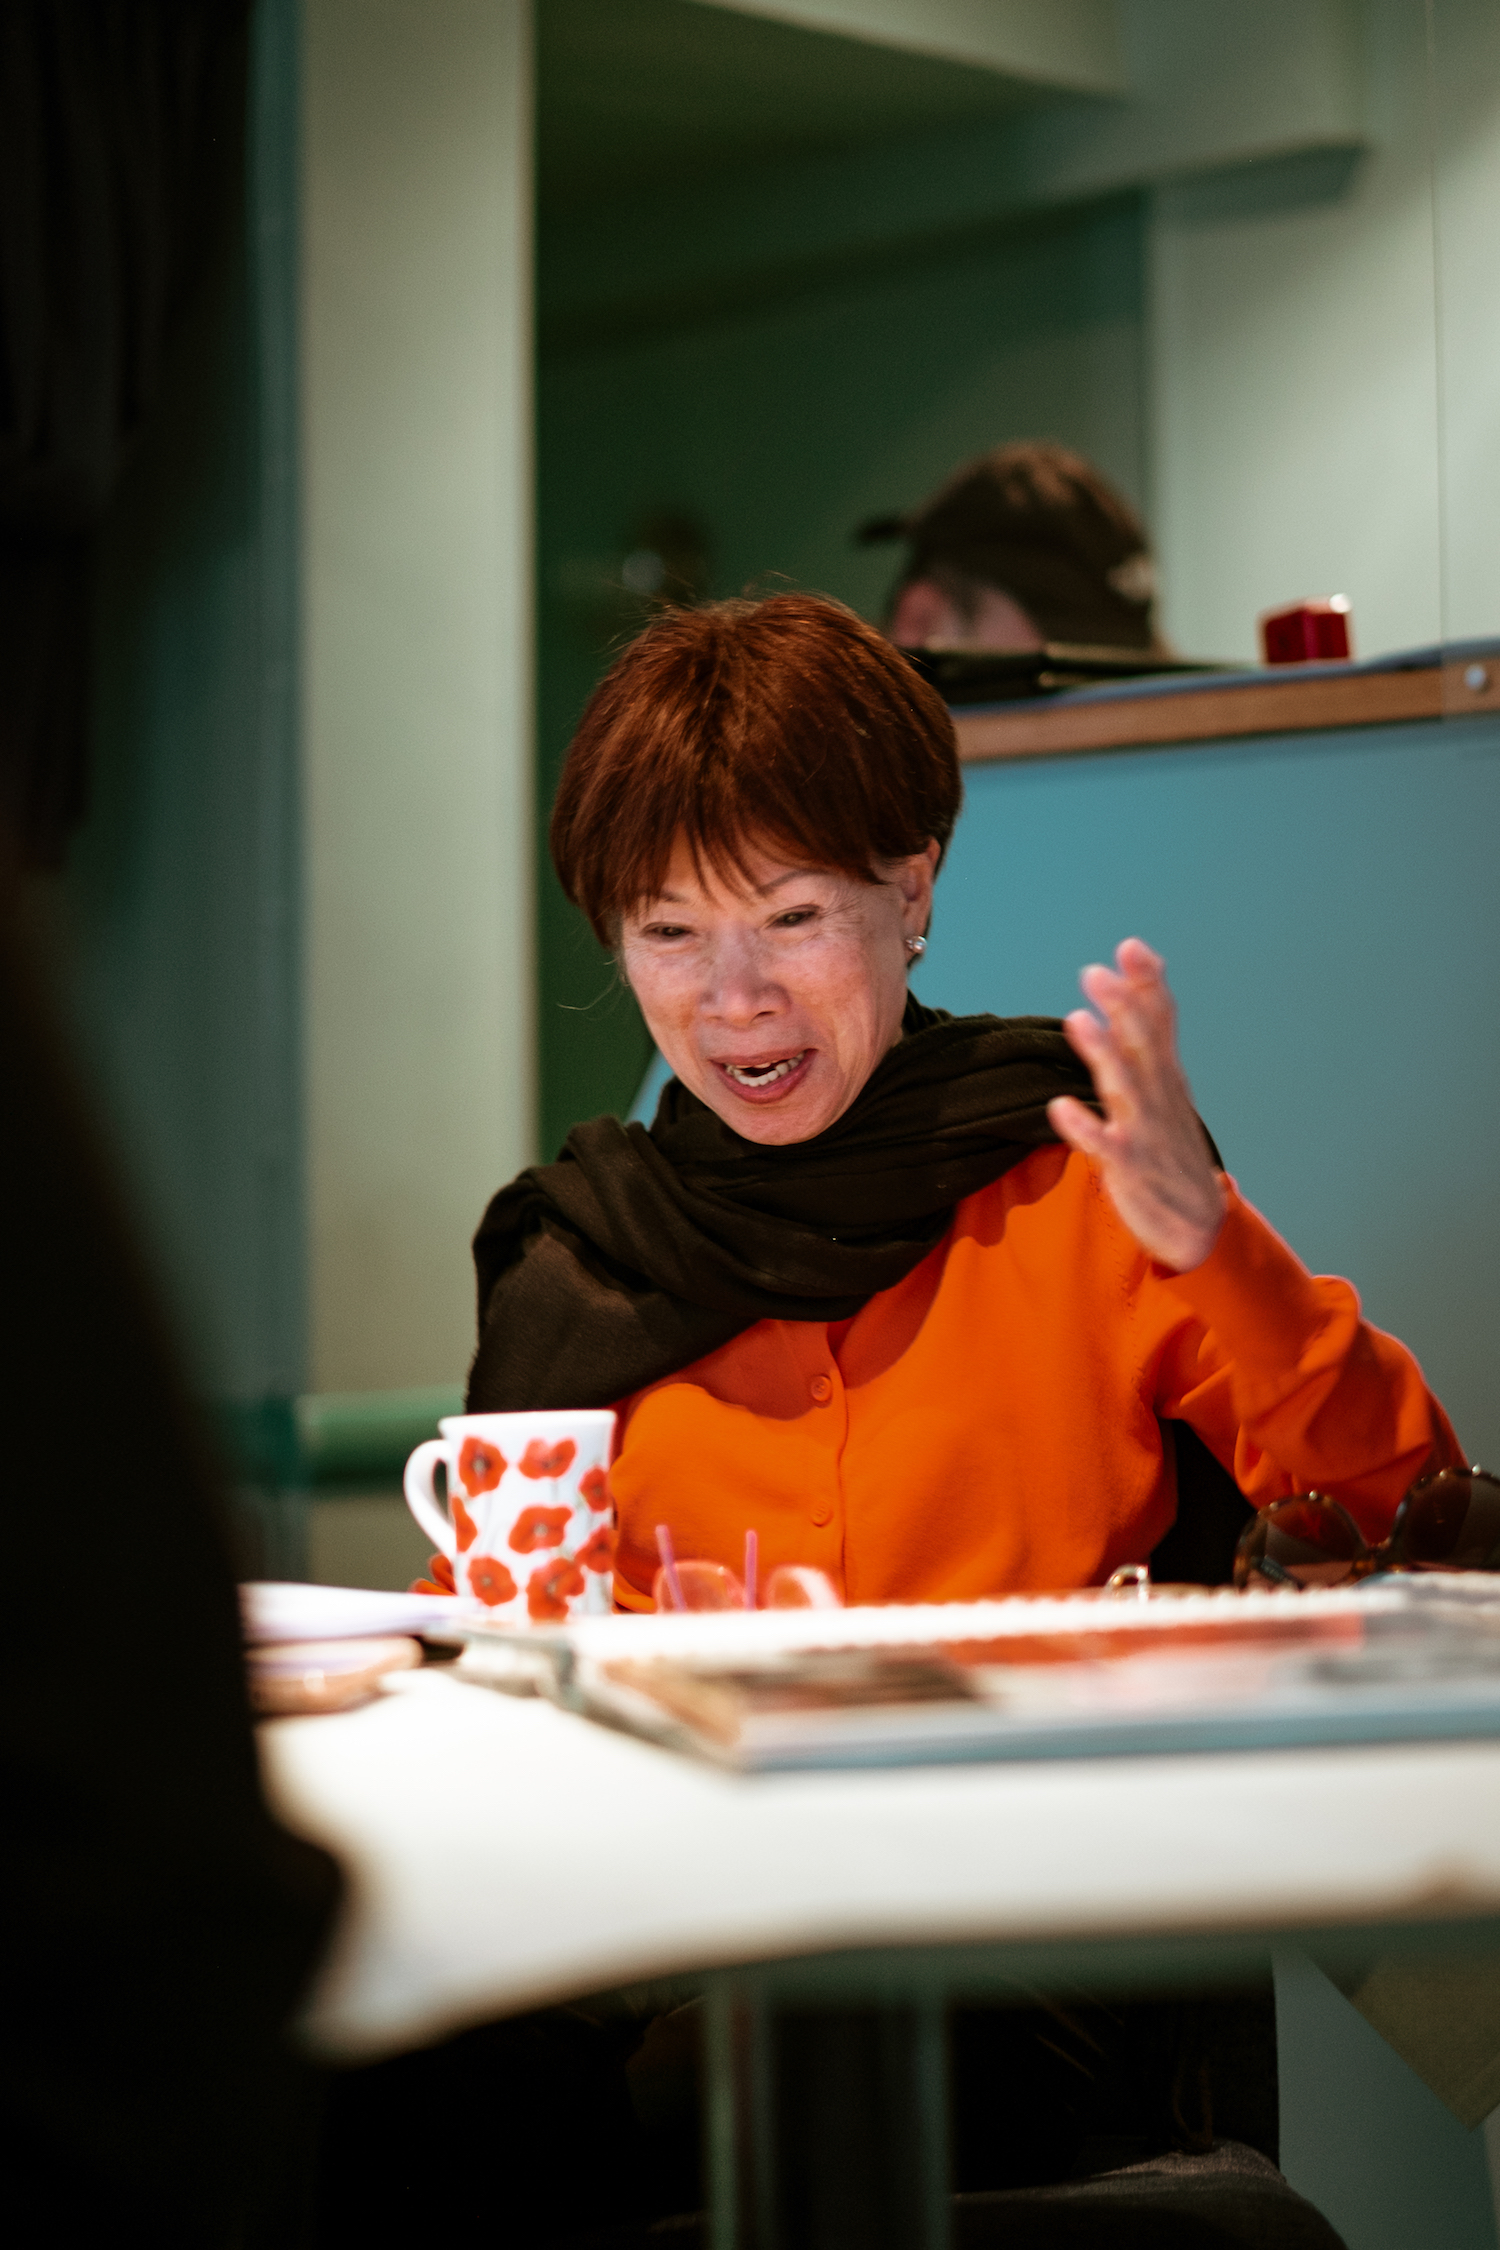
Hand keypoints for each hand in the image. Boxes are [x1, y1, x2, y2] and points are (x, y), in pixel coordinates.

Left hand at [1047, 938, 1224, 1272]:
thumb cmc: (1170, 1144)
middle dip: (1123, 1009)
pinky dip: (1086, 1128)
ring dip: (1103, 1056)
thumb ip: (1146, 1033)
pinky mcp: (1130, 1170)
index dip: (1148, 985)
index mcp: (1165, 1074)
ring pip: (1126, 1089)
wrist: (1199, 1225)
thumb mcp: (1164, 1086)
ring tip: (1077, 1021)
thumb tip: (1128, 978)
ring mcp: (1146, 1133)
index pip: (1161, 1021)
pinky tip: (1060, 1107)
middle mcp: (1158, 1097)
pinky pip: (1106, 1148)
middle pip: (1143, 1046)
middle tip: (1096, 973)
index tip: (1130, 947)